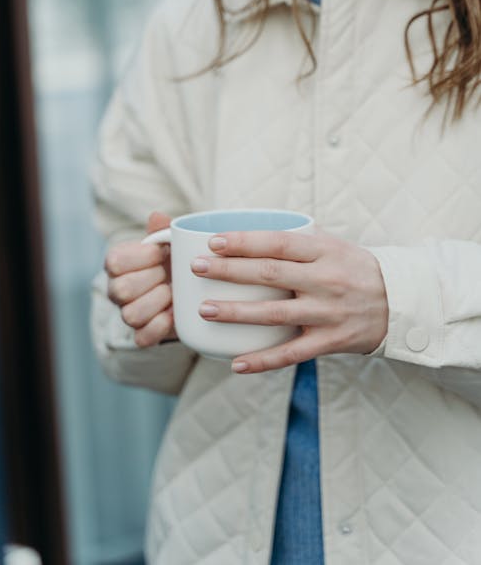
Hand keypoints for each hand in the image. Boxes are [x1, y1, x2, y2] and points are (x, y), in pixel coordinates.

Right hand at [105, 211, 176, 346]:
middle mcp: (117, 290)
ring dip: (157, 302)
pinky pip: (142, 338)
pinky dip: (160, 326)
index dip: (141, 256)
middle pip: (121, 290)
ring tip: (173, 293)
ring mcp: (128, 314)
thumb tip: (157, 216)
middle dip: (152, 279)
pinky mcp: (142, 335)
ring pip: (130, 315)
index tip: (163, 251)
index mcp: (118, 264)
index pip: (114, 261)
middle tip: (169, 273)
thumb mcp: (170, 243)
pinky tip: (174, 313)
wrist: (186, 287)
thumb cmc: (172, 260)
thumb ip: (163, 230)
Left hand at [190, 228, 388, 372]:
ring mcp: (327, 313)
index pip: (279, 242)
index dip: (245, 241)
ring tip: (204, 310)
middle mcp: (325, 280)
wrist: (400, 302)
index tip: (213, 241)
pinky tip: (235, 363)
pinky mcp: (330, 341)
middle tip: (196, 268)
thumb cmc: (356, 268)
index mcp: (324, 251)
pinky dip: (263, 360)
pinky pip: (292, 354)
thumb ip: (297, 241)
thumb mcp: (334, 246)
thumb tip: (249, 232)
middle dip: (229, 271)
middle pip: (270, 274)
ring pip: (275, 314)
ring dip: (236, 312)